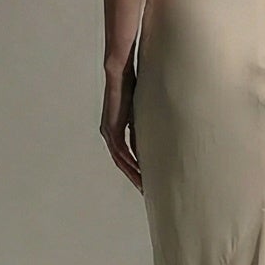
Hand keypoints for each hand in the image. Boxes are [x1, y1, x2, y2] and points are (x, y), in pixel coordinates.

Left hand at [100, 60, 142, 191]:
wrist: (120, 73)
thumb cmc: (131, 87)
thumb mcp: (140, 111)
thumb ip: (143, 125)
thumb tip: (156, 136)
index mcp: (113, 130)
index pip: (123, 156)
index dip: (133, 169)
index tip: (145, 181)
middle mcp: (108, 133)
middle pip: (120, 162)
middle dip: (133, 177)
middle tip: (145, 191)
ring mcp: (108, 131)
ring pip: (119, 160)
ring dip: (132, 173)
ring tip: (143, 185)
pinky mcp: (112, 128)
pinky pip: (121, 151)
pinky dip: (129, 162)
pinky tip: (139, 170)